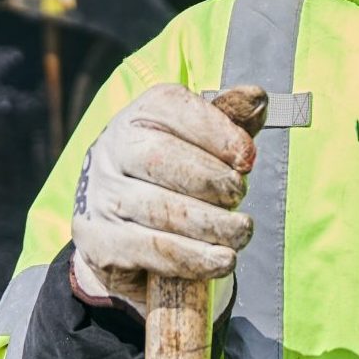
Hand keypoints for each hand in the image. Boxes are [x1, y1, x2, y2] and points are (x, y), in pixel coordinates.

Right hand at [71, 83, 259, 312]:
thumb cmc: (174, 174)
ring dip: (212, 225)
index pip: (172, 108)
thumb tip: (257, 97)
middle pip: (162, 157)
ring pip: (161, 209)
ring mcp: (102, 196)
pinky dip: (194, 258)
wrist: (120, 224)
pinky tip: (222, 260)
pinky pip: (153, 250)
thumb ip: (230, 119)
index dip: (216, 132)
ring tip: (241, 232)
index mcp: (139, 115)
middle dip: (212, 180)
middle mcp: (111, 150)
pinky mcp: (101, 240)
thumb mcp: (201, 141)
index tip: (248, 158)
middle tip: (239, 195)